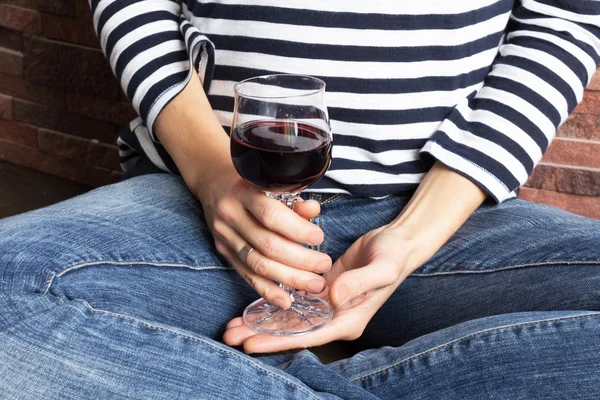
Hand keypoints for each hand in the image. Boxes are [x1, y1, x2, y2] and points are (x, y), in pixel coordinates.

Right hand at [195, 166, 331, 309]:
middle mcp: (231, 215)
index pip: (271, 216)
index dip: (297, 230)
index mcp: (244, 192)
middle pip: (267, 245)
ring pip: (258, 264)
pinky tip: (285, 301)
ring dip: (289, 278)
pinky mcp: (224, 252)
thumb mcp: (270, 183)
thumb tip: (313, 211)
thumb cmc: (251, 184)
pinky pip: (246, 275)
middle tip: (324, 266)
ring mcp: (225, 236)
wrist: (215, 185)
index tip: (318, 238)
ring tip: (314, 284)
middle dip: (301, 260)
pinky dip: (267, 290)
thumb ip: (293, 199)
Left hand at [223, 226, 415, 352]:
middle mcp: (335, 318)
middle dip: (261, 334)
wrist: (398, 243)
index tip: (251, 342)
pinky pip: (294, 302)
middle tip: (230, 335)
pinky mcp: (322, 291)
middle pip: (293, 332)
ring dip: (262, 321)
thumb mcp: (382, 268)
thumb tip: (333, 296)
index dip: (278, 340)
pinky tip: (252, 306)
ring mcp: (328, 305)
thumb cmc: (393, 256)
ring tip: (232, 325)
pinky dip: (273, 304)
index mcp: (348, 320)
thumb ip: (359, 283)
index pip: (309, 336)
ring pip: (289, 318)